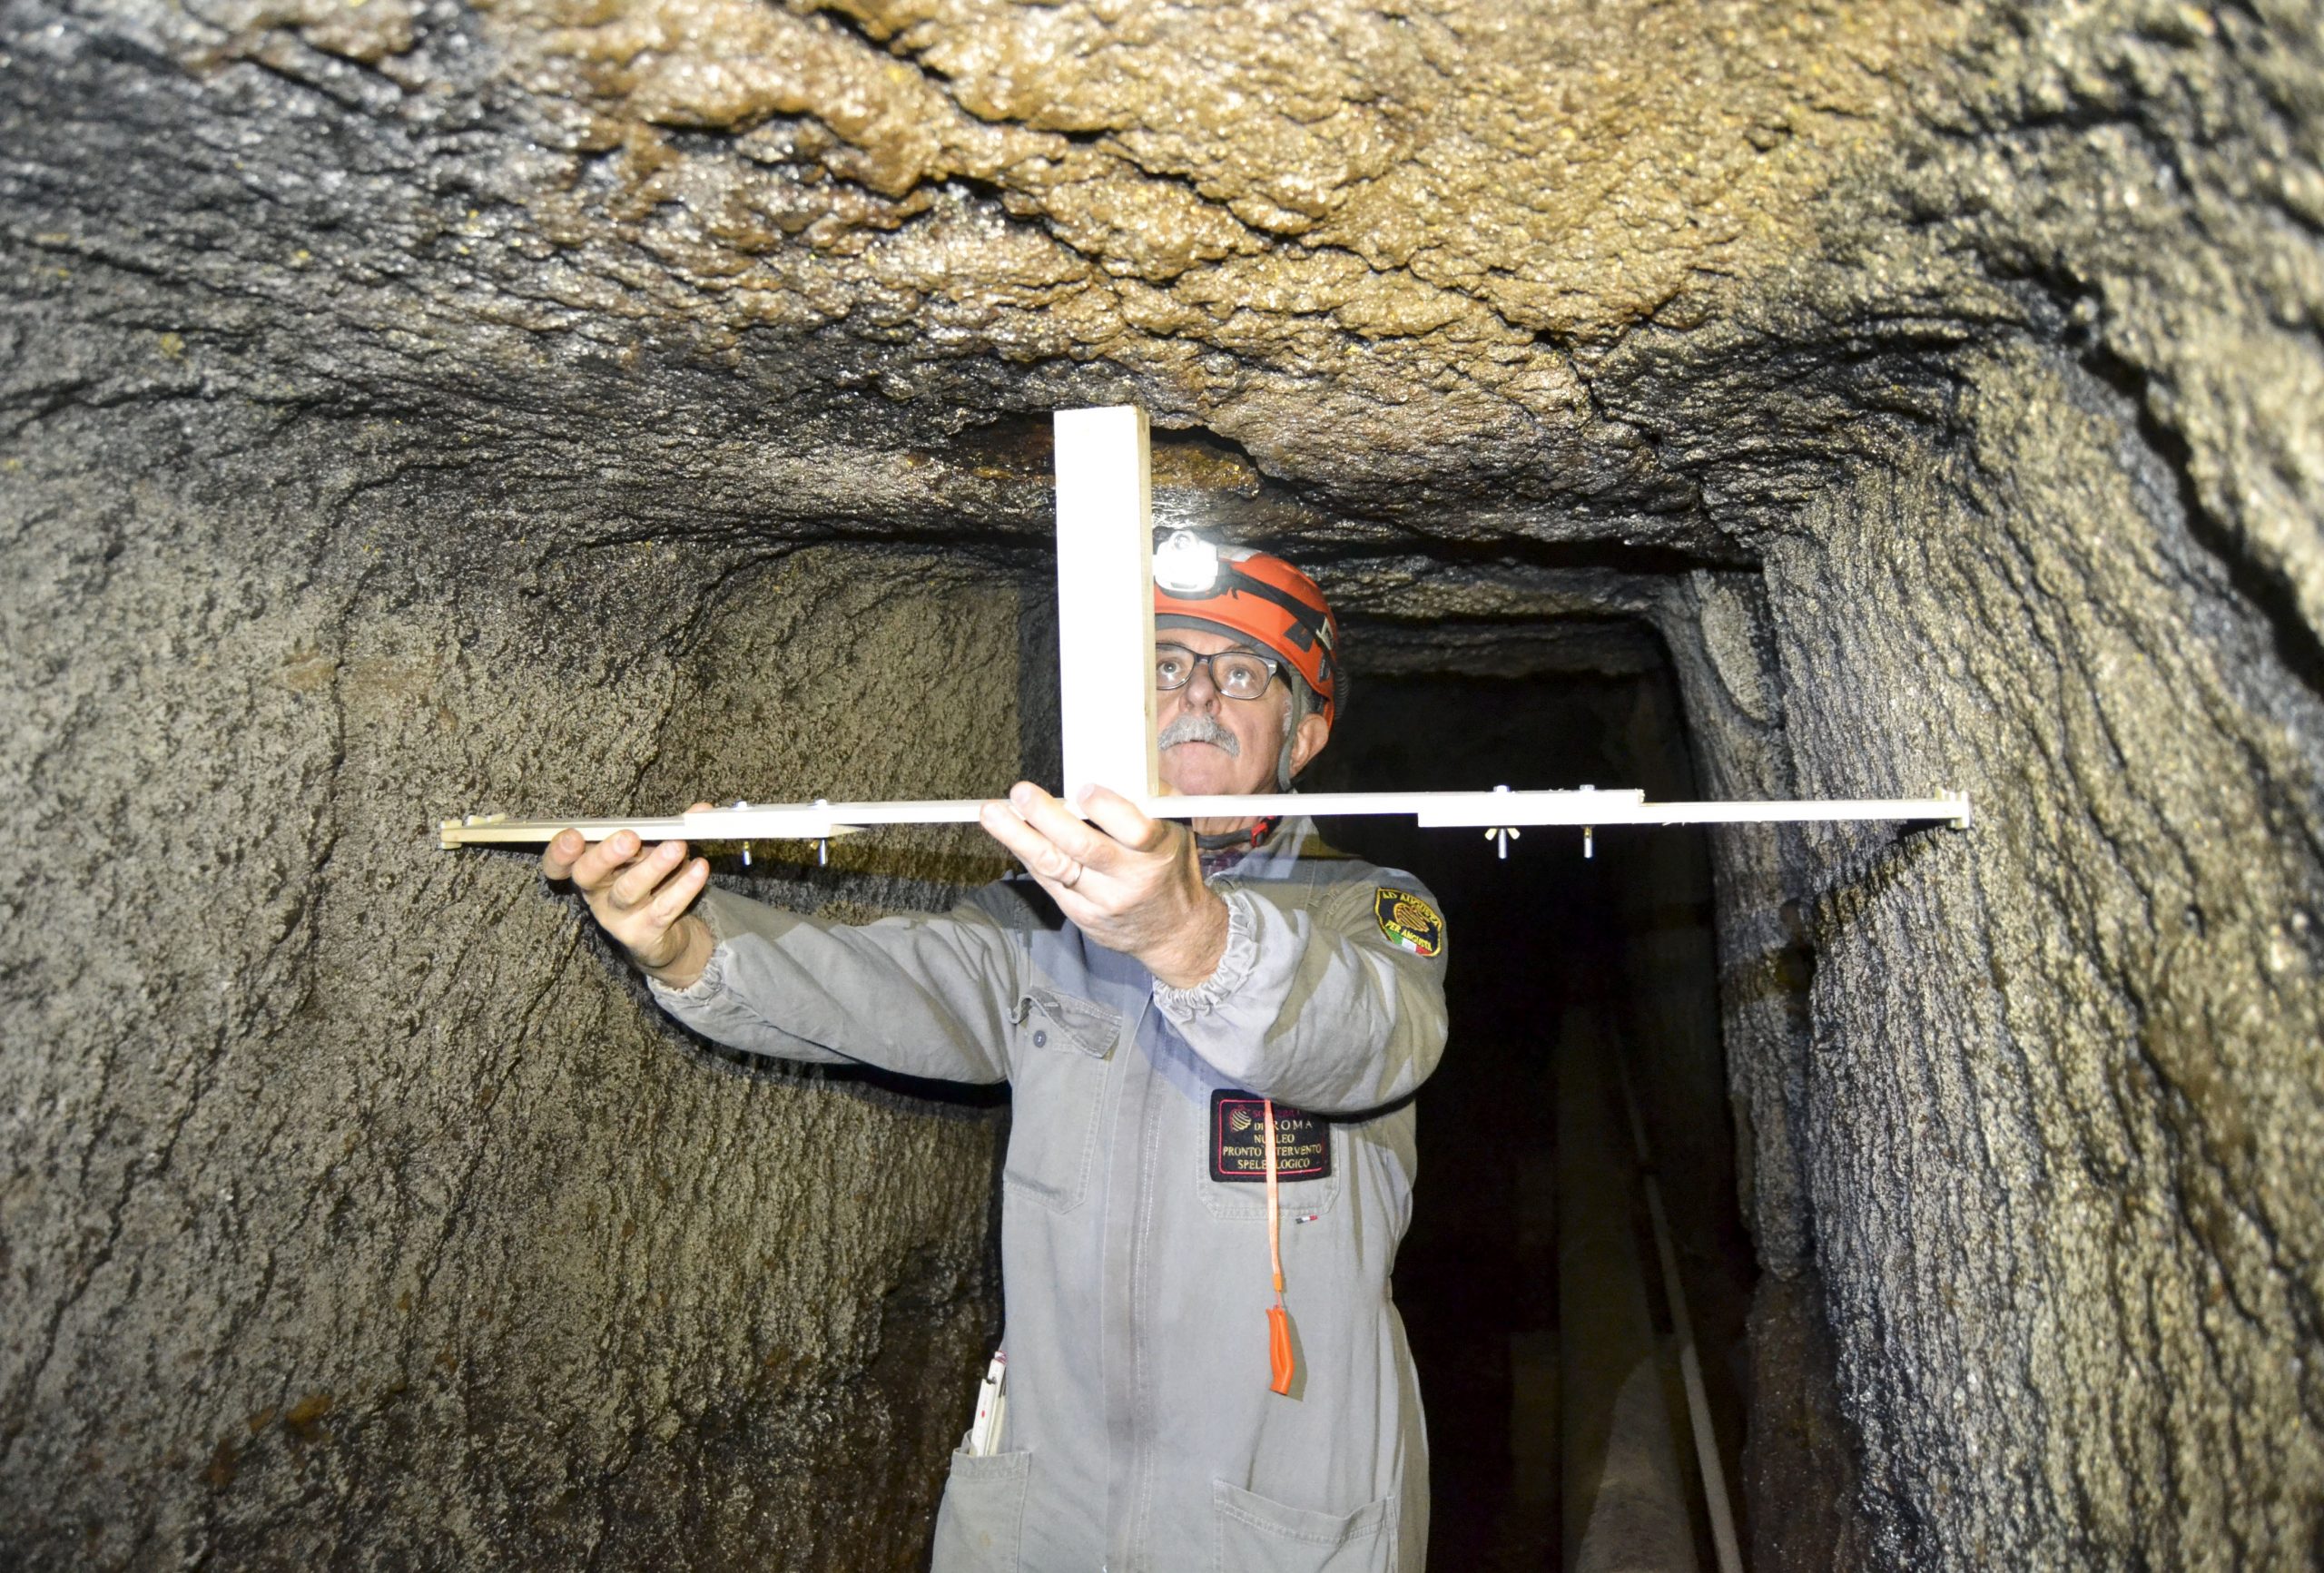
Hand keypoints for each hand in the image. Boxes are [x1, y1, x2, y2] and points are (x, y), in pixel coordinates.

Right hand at [541, 802, 716, 986]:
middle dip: (606, 854)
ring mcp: (617, 916)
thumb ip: (670, 829)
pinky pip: (663, 908)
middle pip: (587, 874)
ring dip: (654, 867)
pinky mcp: (643, 933)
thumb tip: (701, 811)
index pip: (559, 863)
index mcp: (590, 869)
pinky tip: (699, 869)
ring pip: (628, 890)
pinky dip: (683, 887)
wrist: (662, 936)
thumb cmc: (649, 884)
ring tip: (677, 847)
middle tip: (630, 837)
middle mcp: (596, 893)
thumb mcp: (652, 853)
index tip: (574, 836)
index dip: (559, 851)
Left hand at [977, 783, 1228, 987]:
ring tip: (992, 813)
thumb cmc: (1171, 868)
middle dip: (1047, 817)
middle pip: (1082, 847)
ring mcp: (1104, 901)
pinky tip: (1012, 834)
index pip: (1134, 830)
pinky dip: (1029, 855)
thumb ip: (1147, 801)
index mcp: (1158, 852)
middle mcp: (1130, 879)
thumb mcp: (1174, 832)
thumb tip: (1110, 761)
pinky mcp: (1083, 916)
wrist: (1175, 931)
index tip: (1083, 788)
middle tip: (1021, 792)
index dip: (1106, 808)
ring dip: (1019, 837)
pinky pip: (1050, 882)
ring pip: (1055, 867)